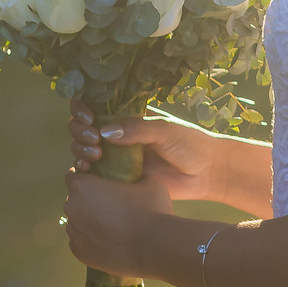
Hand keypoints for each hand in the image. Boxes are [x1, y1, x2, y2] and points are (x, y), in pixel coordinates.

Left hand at [63, 166, 173, 275]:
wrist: (154, 247)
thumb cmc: (152, 209)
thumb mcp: (151, 181)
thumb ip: (137, 175)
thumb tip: (140, 177)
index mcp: (82, 185)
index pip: (73, 177)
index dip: (87, 181)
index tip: (102, 187)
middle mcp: (71, 207)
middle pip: (74, 201)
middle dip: (88, 203)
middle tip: (112, 209)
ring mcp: (73, 232)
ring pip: (77, 224)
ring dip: (90, 224)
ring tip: (114, 228)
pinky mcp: (79, 252)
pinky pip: (82, 243)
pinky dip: (92, 242)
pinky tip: (111, 243)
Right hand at [69, 102, 224, 201]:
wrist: (207, 174)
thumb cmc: (191, 145)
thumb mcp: (164, 131)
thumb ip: (137, 129)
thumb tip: (104, 131)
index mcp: (128, 117)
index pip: (97, 106)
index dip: (83, 107)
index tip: (88, 116)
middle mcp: (119, 135)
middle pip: (84, 127)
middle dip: (80, 130)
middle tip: (94, 140)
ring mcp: (118, 158)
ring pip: (84, 149)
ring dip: (80, 149)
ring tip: (94, 156)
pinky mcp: (121, 180)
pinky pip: (95, 175)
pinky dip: (84, 171)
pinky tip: (86, 172)